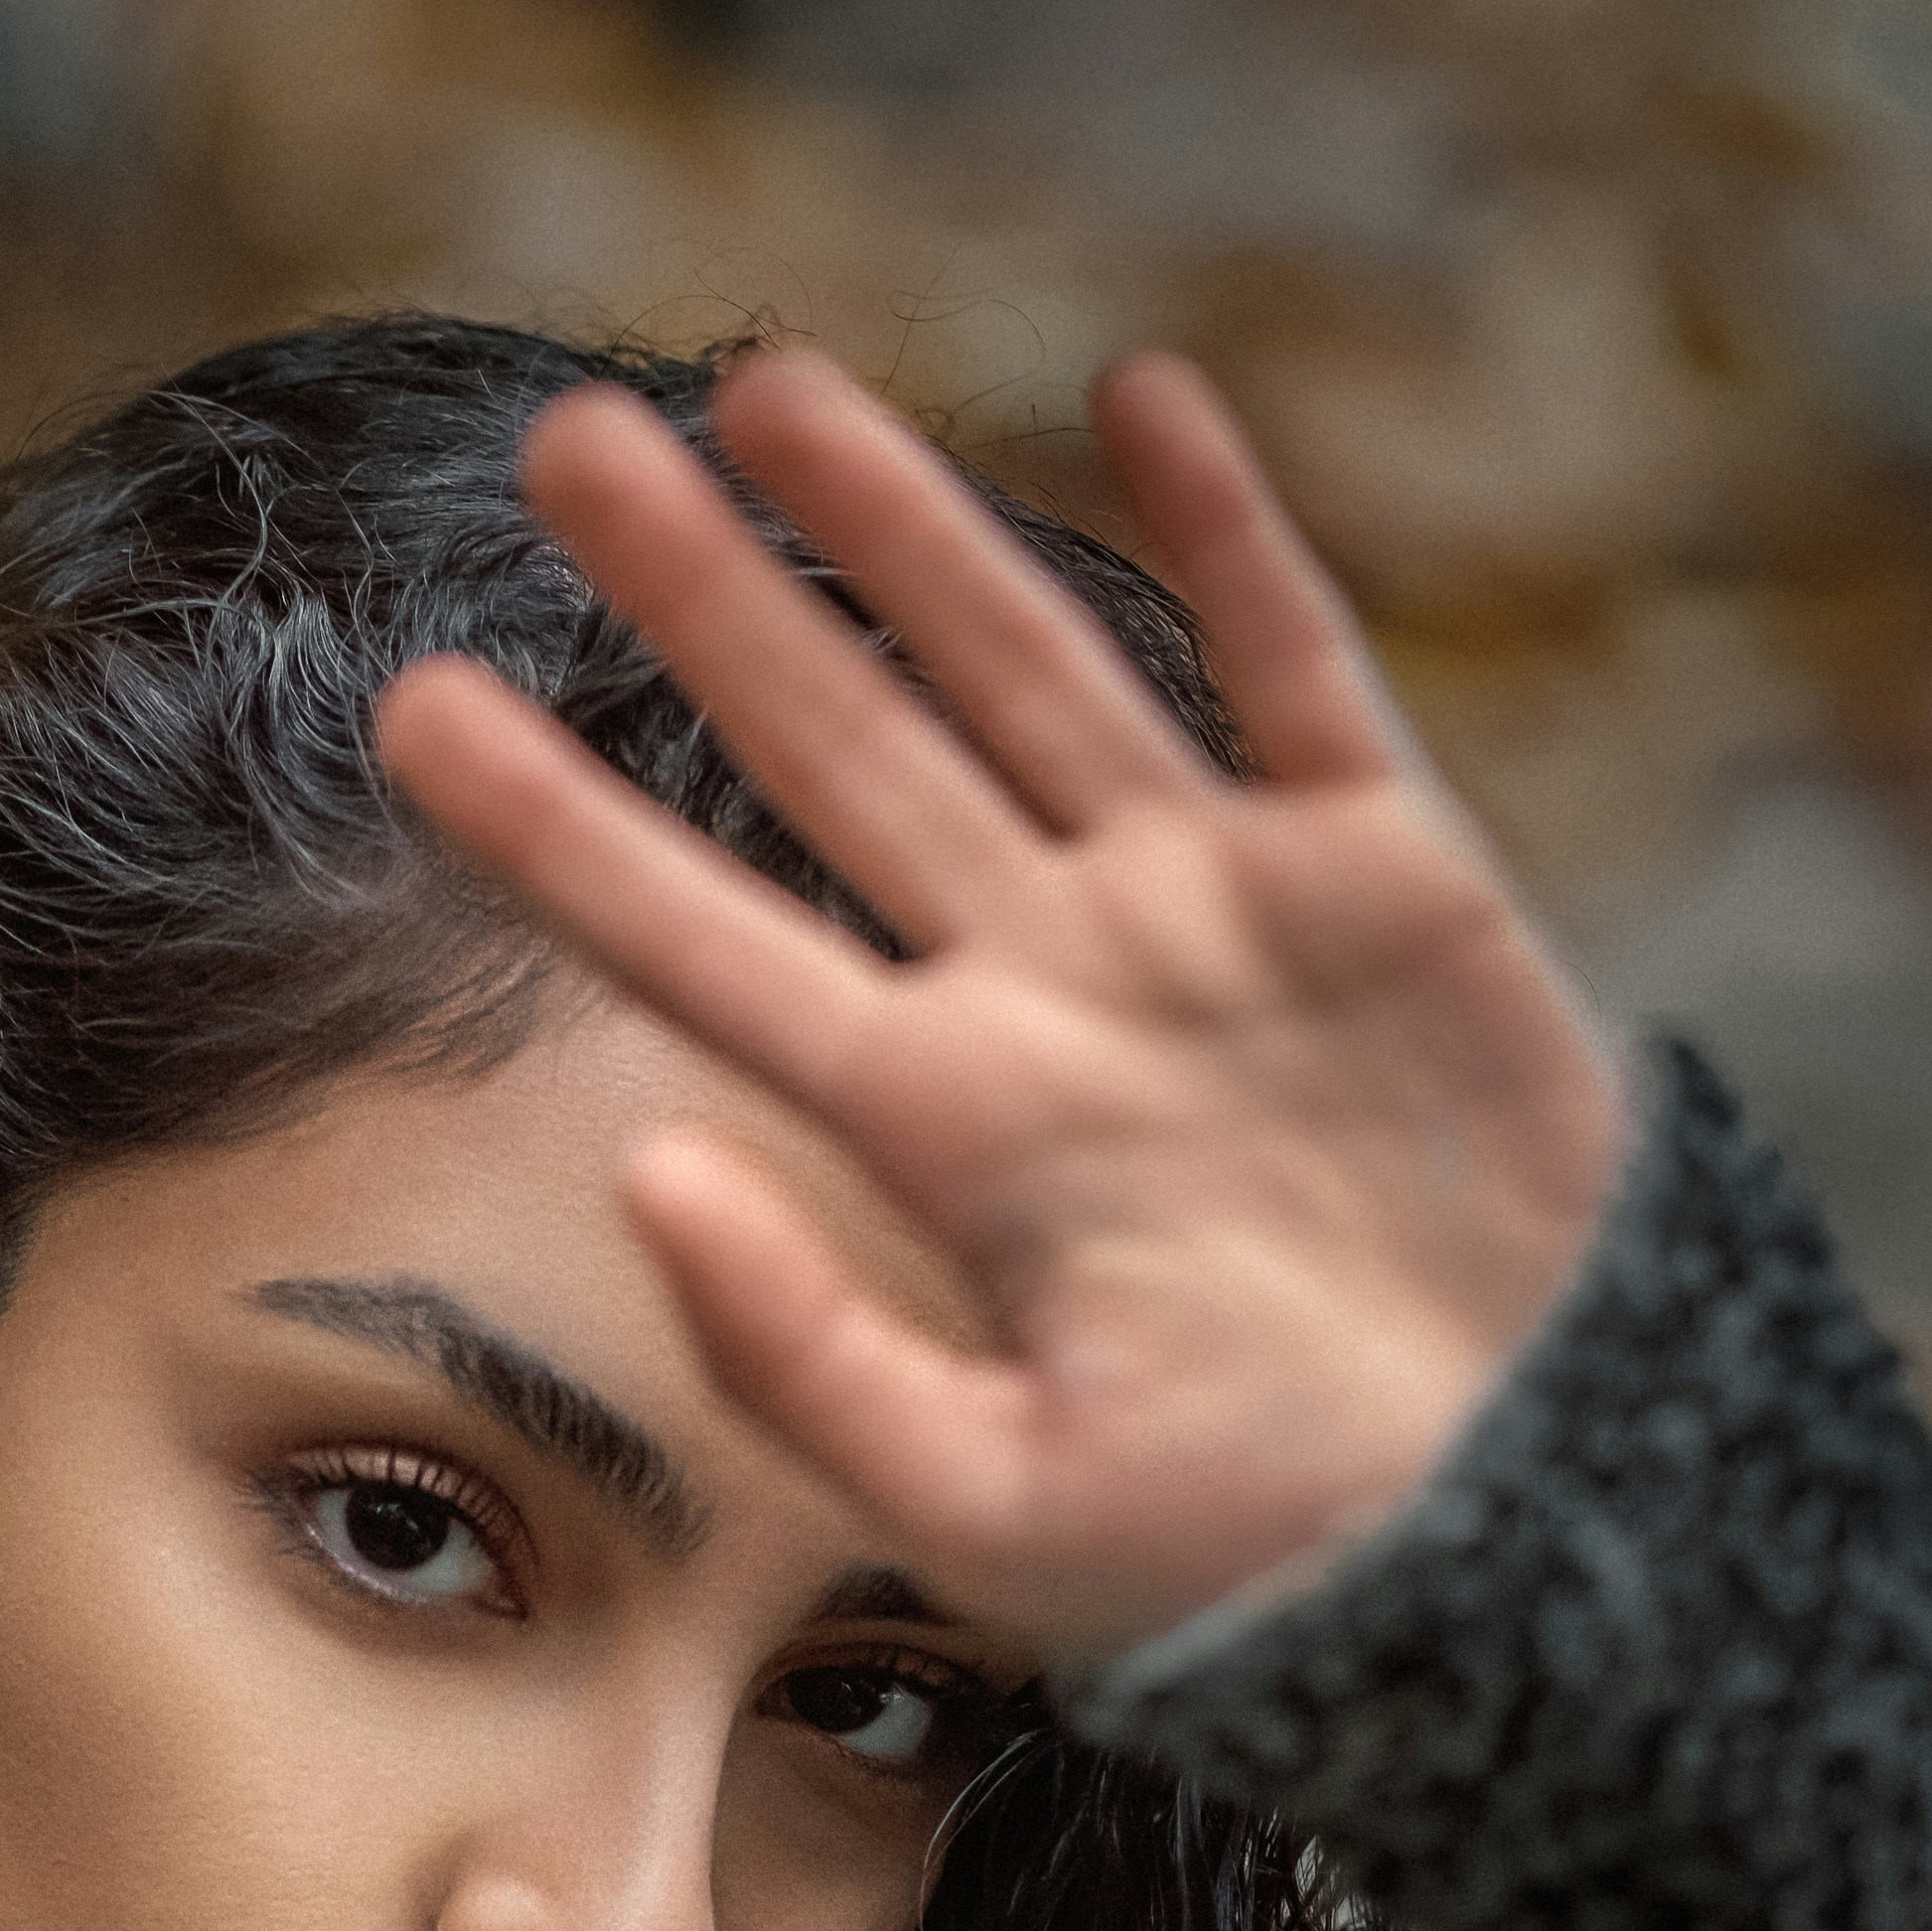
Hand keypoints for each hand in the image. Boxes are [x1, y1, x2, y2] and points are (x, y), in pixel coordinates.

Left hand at [375, 346, 1632, 1664]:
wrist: (1524, 1532)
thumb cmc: (1260, 1549)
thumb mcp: (998, 1506)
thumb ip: (806, 1354)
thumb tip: (639, 1168)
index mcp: (946, 1131)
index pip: (706, 944)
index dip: (563, 826)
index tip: (407, 705)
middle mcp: (1050, 988)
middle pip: (834, 751)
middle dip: (704, 599)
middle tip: (561, 441)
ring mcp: (1213, 914)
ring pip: (1029, 668)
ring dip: (906, 524)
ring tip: (767, 381)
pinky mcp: (1389, 876)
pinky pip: (1299, 667)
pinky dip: (1234, 534)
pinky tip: (1138, 395)